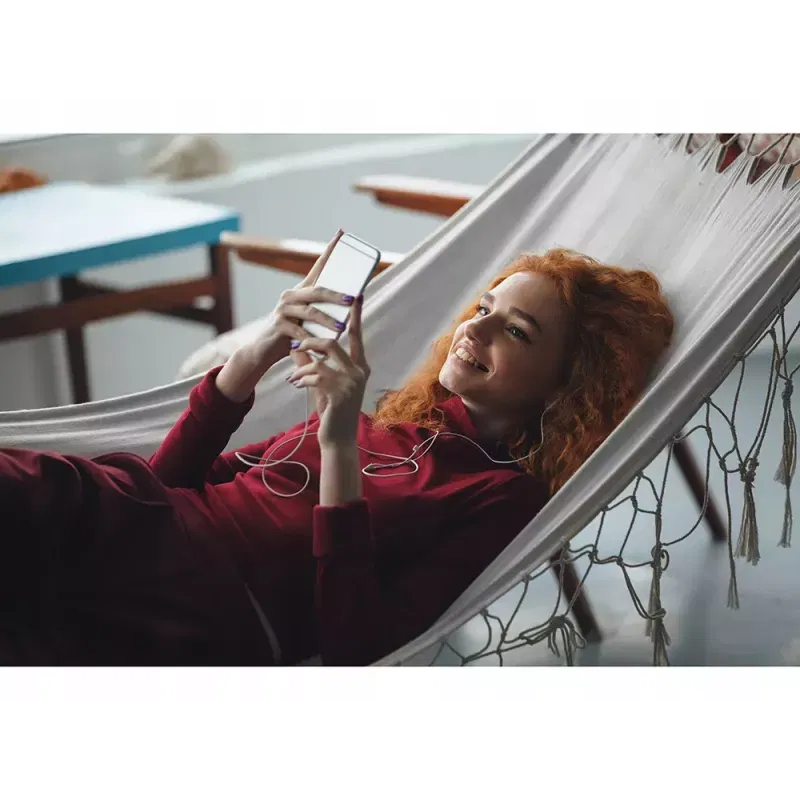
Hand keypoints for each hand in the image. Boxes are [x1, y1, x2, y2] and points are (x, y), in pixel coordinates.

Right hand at [215, 230, 355, 402]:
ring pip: (311, 311)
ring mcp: (283, 309)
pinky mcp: (278, 324)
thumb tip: (351, 304)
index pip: (318, 266)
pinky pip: (299, 330)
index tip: (341, 233)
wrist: (263, 350)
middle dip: (336, 295)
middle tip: (352, 299)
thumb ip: (324, 311)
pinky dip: (311, 337)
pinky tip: (320, 344)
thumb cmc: (292, 334)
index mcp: (301, 291)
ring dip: (328, 320)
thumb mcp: (309, 320)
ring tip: (342, 327)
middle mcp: (290, 295)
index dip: (330, 250)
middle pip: (318, 291)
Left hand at [287, 296, 369, 448]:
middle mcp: (360, 372)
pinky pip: (315, 375)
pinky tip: (296, 385)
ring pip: (322, 358)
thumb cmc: (331, 410)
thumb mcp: (321, 383)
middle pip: (334, 342)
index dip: (355, 316)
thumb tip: (296, 347)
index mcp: (360, 367)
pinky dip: (301, 378)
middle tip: (296, 345)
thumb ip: (311, 364)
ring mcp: (352, 383)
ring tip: (293, 374)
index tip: (355, 296)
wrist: (337, 438)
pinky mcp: (340, 393)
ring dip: (302, 364)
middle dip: (311, 341)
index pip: (357, 336)